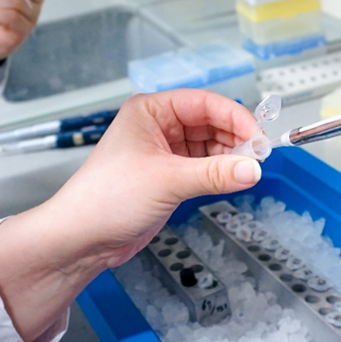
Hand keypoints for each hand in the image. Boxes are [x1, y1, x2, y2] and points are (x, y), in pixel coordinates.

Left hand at [0, 90, 263, 341]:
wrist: (81, 238)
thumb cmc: (106, 198)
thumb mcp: (167, 181)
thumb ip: (214, 174)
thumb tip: (253, 169)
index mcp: (151, 110)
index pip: (205, 103)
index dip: (236, 117)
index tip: (260, 138)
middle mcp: (159, 125)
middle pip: (211, 122)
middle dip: (236, 138)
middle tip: (259, 159)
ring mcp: (164, 151)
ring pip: (210, 145)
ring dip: (230, 157)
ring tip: (248, 171)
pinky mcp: (169, 176)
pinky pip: (204, 167)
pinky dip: (220, 172)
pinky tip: (234, 179)